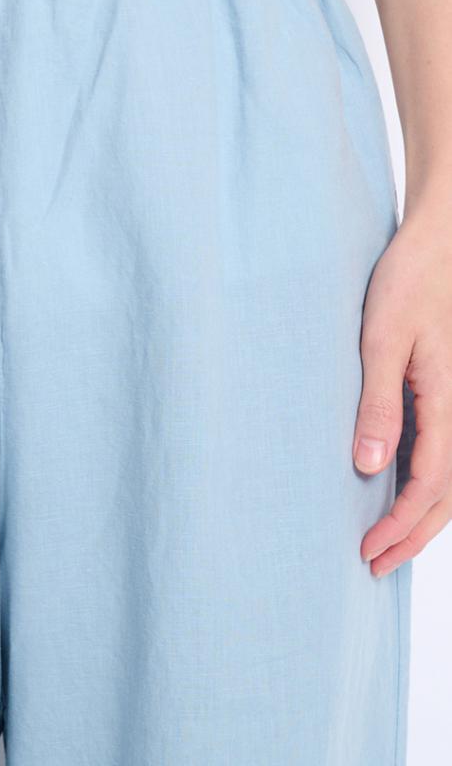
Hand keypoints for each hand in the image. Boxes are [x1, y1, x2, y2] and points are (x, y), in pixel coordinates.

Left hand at [354, 212, 451, 576]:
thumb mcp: (382, 340)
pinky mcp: (444, 391)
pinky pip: (443, 451)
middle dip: (412, 535)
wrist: (437, 244)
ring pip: (450, 478)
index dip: (400, 525)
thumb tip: (367, 465)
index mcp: (448, 404)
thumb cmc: (409, 283)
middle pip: (446, 495)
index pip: (429, 486)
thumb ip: (378, 403)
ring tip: (388, 543)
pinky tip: (398, 489)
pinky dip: (426, 484)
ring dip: (422, 516)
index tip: (367, 550)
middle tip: (375, 565)